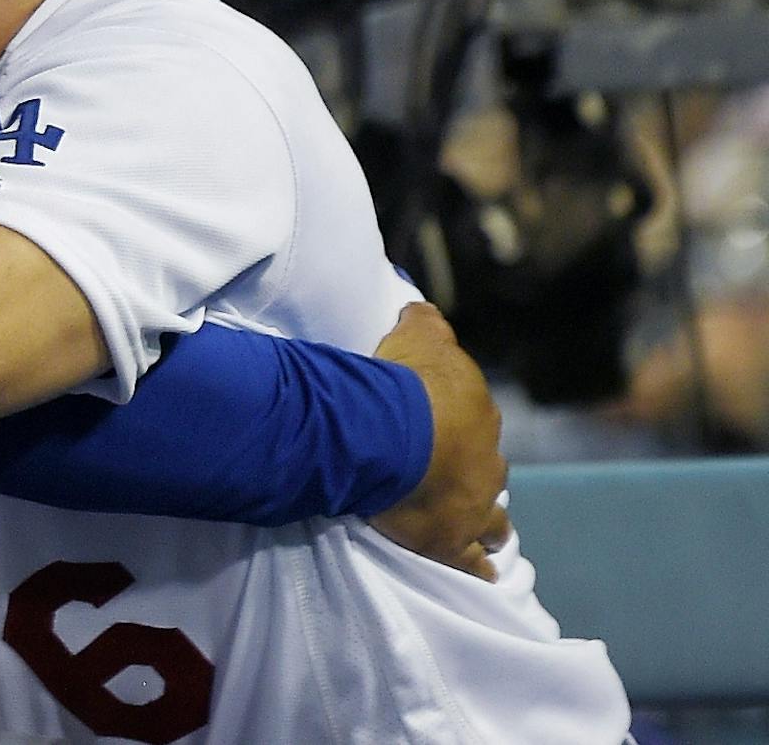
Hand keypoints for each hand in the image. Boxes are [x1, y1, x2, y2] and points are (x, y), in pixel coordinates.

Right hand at [369, 302, 511, 580]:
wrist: (393, 431)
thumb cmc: (406, 382)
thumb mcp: (417, 335)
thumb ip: (424, 322)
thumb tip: (422, 310)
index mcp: (478, 416)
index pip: (476, 424)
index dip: (460, 427)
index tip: (444, 429)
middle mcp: (486, 463)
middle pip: (489, 472)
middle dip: (477, 475)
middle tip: (456, 479)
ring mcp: (473, 506)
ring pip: (493, 521)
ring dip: (488, 524)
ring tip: (483, 533)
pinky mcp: (451, 541)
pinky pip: (470, 563)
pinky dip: (476, 568)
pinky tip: (480, 576)